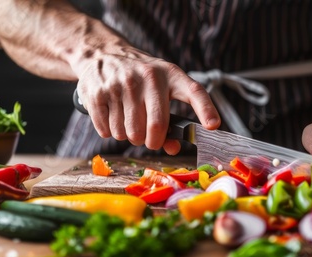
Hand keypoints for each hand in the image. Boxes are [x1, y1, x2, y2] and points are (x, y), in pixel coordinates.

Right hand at [73, 47, 220, 154]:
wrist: (103, 54)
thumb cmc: (141, 79)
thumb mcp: (161, 89)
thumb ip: (171, 120)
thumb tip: (173, 148)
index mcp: (171, 75)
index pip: (194, 92)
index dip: (205, 109)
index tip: (213, 126)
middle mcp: (149, 77)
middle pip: (155, 128)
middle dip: (151, 142)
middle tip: (148, 138)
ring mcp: (122, 83)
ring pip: (128, 134)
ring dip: (128, 136)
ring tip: (128, 119)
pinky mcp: (98, 92)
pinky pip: (107, 131)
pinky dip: (109, 132)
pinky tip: (112, 116)